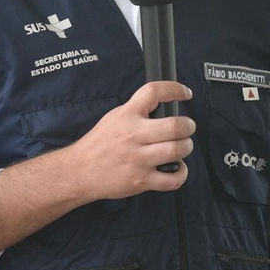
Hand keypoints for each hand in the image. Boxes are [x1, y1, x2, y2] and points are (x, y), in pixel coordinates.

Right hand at [70, 80, 194, 199]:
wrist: (80, 170)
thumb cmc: (100, 143)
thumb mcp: (115, 117)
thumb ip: (137, 110)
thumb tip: (164, 105)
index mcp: (127, 115)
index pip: (154, 92)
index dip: (175, 89)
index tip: (186, 93)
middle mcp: (133, 135)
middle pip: (174, 126)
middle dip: (188, 126)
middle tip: (188, 127)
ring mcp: (138, 159)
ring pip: (177, 150)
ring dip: (186, 147)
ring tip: (182, 146)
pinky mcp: (140, 180)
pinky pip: (172, 179)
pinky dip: (181, 173)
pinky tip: (177, 168)